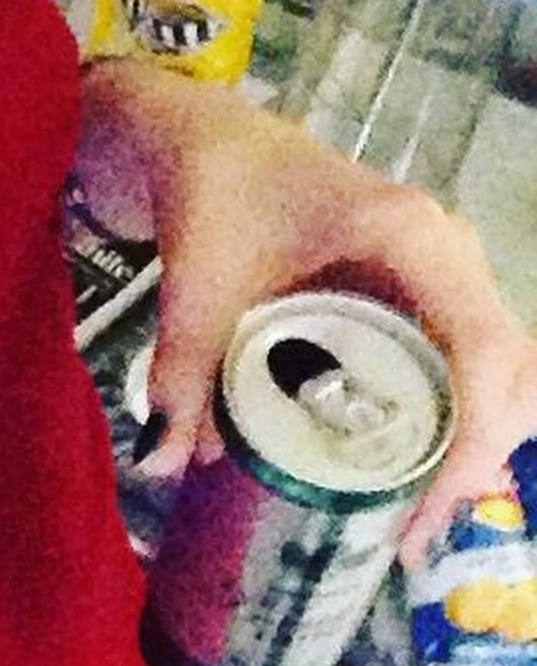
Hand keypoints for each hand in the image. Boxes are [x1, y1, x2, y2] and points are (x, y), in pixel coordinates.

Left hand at [79, 57, 536, 567]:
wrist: (200, 135)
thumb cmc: (211, 192)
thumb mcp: (196, 285)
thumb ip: (181, 373)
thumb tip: (164, 463)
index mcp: (409, 235)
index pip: (482, 347)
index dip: (474, 434)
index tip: (430, 503)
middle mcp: (447, 249)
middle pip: (510, 369)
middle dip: (478, 456)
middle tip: (416, 529)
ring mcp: (445, 266)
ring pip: (499, 368)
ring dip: (472, 442)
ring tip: (415, 513)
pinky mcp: (427, 284)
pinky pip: (467, 357)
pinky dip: (454, 415)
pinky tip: (410, 467)